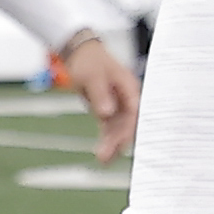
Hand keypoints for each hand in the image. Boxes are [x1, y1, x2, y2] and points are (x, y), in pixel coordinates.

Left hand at [60, 28, 142, 159]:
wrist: (79, 53)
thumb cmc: (88, 60)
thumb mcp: (92, 76)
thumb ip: (100, 94)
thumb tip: (107, 113)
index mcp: (129, 87)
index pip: (134, 111)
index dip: (130, 127)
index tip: (122, 142)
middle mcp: (127, 98)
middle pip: (128, 123)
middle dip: (118, 140)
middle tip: (106, 155)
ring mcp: (118, 105)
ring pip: (119, 129)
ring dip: (112, 144)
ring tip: (102, 160)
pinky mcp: (108, 110)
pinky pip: (110, 128)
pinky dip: (106, 140)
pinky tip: (102, 155)